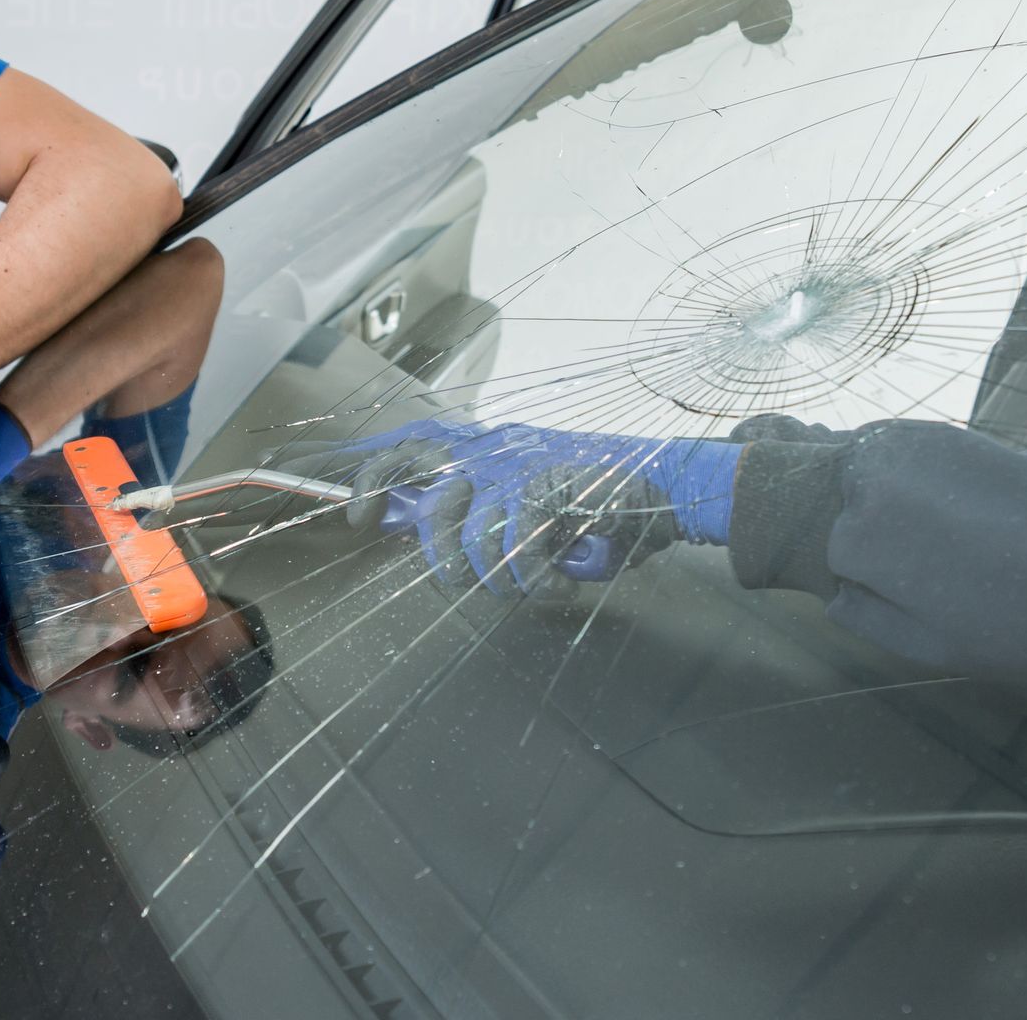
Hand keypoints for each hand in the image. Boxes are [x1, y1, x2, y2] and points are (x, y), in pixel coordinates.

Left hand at [277, 419, 742, 596]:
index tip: (355, 511)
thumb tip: (432, 535)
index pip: (414, 444)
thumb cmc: (602, 501)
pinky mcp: (550, 489)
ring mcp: (522, 465)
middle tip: (439, 565)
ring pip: (465, 530)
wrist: (672, 484)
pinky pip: (512, 546)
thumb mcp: (534, 501)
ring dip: (488, 572)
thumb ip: (485, 513)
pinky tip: (548, 578)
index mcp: (491, 446)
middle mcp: (498, 448)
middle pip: (424, 485)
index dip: (374, 474)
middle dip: (422, 536)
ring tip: (518, 583)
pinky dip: (526, 575)